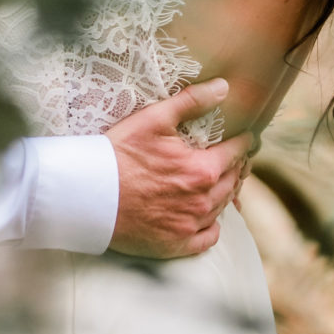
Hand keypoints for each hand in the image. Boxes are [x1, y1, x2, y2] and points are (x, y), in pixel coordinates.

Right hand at [106, 80, 251, 260]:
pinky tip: (206, 216)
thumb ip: (191, 101)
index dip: (243, 143)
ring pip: (223, 207)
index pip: (237, 153)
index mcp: (203, 169)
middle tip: (234, 158)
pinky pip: (209, 237)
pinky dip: (212, 226)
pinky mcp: (176, 245)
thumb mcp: (154, 119)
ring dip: (224, 192)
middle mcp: (203, 200)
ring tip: (219, 182)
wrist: (89, 194)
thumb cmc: (119, 154)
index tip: (244, 139)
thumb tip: (223, 88)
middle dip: (236, 167)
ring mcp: (190, 225)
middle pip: (233, 181)